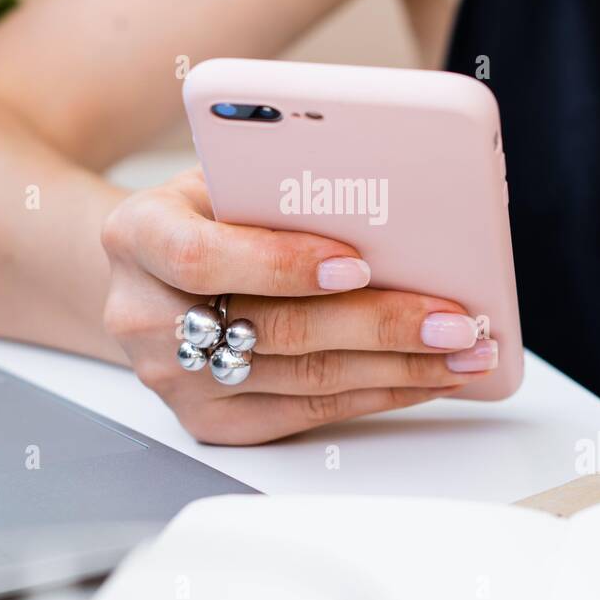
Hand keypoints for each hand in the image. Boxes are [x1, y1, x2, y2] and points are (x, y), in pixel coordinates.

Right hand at [99, 168, 496, 443]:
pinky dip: (377, 394)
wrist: (149, 272)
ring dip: (397, 366)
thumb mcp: (222, 178)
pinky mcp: (211, 422)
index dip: (281, 262)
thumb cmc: (205, 213)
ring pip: (303, 379)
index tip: (356, 262)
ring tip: (461, 350)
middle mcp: (145, 316)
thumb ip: (276, 186)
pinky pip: (307, 413)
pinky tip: (423, 376)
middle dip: (378, 324)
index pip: (203, 257)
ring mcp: (174, 380)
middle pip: (274, 329)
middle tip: (451, 317)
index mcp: (138, 237)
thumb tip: (385, 204)